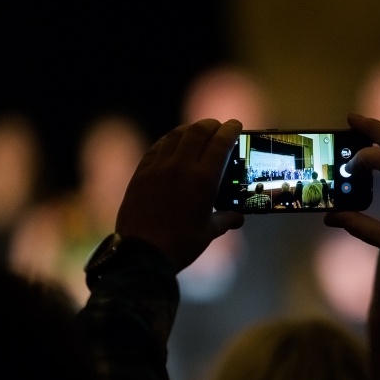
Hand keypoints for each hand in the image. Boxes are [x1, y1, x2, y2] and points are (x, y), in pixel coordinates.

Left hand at [116, 119, 244, 272]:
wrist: (142, 254)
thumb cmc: (180, 245)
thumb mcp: (208, 232)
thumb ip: (225, 220)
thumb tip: (238, 217)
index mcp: (203, 180)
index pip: (220, 143)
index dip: (230, 130)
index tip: (235, 125)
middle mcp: (181, 167)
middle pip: (198, 132)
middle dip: (210, 125)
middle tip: (217, 126)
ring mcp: (158, 168)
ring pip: (175, 136)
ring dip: (188, 129)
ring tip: (195, 131)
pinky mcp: (141, 174)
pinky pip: (156, 149)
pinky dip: (167, 142)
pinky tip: (170, 144)